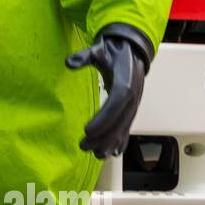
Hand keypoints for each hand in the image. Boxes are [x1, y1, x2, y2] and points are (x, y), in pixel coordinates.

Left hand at [66, 25, 152, 157]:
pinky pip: (128, 128)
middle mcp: (133, 96)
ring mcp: (134, 105)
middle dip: (103, 136)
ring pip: (124, 128)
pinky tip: (112, 153)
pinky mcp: (132, 109)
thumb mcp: (99, 50)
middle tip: (84, 146)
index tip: (88, 130)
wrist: (132, 52)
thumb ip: (84, 56)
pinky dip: (121, 141)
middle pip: (120, 121)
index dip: (104, 118)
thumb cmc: (114, 52)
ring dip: (110, 143)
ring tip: (95, 154)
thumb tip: (69, 62)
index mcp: (125, 82)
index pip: (116, 103)